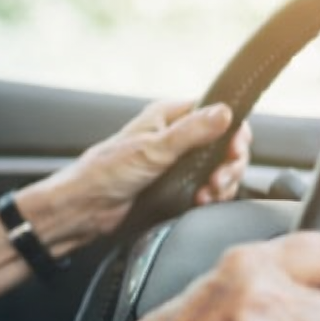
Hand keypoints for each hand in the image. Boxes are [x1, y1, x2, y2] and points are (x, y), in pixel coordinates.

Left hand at [21, 99, 251, 247]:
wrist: (84, 208)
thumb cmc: (106, 173)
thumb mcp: (152, 149)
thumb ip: (191, 132)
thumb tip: (224, 112)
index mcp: (169, 116)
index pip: (217, 113)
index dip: (234, 132)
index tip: (234, 152)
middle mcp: (175, 136)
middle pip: (225, 144)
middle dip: (229, 164)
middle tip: (218, 181)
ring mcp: (177, 162)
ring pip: (219, 168)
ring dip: (221, 183)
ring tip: (206, 194)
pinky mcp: (175, 186)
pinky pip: (206, 188)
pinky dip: (210, 196)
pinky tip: (200, 201)